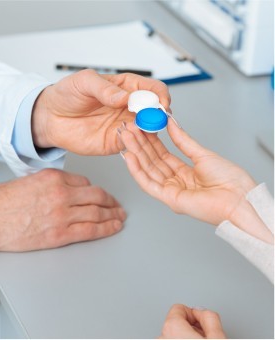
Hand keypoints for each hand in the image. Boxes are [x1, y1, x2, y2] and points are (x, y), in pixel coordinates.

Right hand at [0, 169, 125, 253]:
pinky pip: (90, 230)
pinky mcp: (60, 234)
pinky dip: (106, 229)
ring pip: (97, 212)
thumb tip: (68, 187)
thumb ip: (52, 182)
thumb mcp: (30, 180)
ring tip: (120, 217)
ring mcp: (62, 214)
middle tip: (118, 206)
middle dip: (111, 201)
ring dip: (113, 215)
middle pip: (97, 195)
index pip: (85, 182)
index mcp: (54, 178)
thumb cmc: (2, 202)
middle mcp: (62, 194)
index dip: (95, 190)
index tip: (101, 195)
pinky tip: (113, 227)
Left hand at [31, 70, 169, 154]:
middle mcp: (129, 107)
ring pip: (148, 129)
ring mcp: (125, 125)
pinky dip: (136, 143)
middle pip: (155, 111)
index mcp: (126, 87)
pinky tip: (128, 139)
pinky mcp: (117, 142)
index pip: (153, 89)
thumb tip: (125, 97)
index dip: (161, 95)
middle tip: (151, 118)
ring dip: (148, 131)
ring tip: (136, 129)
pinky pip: (133, 144)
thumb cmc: (67, 95)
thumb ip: (105, 89)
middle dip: (158, 115)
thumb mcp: (83, 82)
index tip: (160, 103)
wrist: (50, 117)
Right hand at [120, 119, 272, 242]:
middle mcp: (175, 182)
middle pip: (152, 161)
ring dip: (135, 153)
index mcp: (185, 173)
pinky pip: (148, 184)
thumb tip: (171, 123)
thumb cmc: (229, 180)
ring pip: (147, 170)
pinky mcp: (169, 199)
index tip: (141, 127)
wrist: (240, 198)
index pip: (162, 154)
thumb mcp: (202, 154)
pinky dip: (137, 170)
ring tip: (125, 137)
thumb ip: (182, 140)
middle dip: (138, 144)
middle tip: (127, 129)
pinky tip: (129, 156)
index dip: (150, 140)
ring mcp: (171, 191)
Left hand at [160, 304, 225, 338]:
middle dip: (192, 327)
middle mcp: (161, 337)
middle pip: (177, 322)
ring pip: (174, 335)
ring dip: (187, 337)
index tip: (204, 324)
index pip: (180, 308)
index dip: (196, 315)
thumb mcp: (217, 336)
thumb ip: (210, 316)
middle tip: (205, 337)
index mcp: (172, 328)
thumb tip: (203, 311)